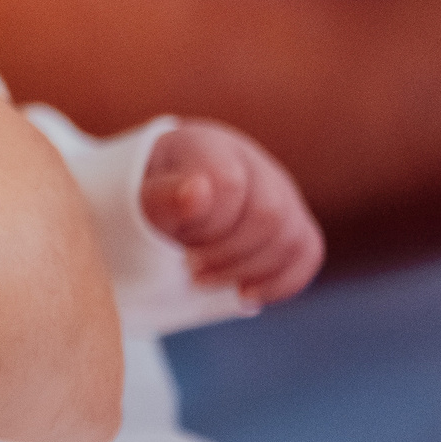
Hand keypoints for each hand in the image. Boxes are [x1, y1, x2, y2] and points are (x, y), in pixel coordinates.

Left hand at [141, 121, 323, 307]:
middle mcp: (250, 162)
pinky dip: (279, 282)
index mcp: (207, 146)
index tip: (174, 245)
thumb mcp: (132, 200)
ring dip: (249, 271)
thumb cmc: (136, 203)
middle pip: (270, 215)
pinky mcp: (291, 220)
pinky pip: (307, 251)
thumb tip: (198, 193)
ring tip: (207, 282)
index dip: (205, 227)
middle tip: (189, 270)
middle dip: (228, 255)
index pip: (229, 186)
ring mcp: (276, 190)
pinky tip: (243, 295)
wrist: (152, 206)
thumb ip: (161, 199)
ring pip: (293, 237)